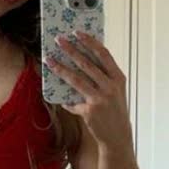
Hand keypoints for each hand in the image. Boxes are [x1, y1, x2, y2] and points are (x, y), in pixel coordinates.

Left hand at [46, 29, 132, 147]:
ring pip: (76, 79)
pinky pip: (72, 101)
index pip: (103, 54)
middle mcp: (111, 87)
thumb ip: (103, 77)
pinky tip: (59, 97)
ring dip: (61, 68)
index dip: (90, 42)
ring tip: (49, 59)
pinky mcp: (90, 111)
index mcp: (118, 78)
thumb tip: (81, 61)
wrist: (118, 136)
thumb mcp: (115, 91)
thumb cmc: (114, 110)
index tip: (77, 32)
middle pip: (87, 63)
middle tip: (59, 40)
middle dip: (71, 50)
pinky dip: (65, 99)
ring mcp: (100, 99)